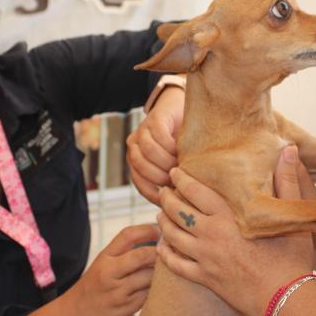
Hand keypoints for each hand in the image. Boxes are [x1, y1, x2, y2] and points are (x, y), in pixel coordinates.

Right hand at [67, 224, 158, 315]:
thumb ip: (125, 250)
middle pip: (141, 255)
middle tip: (168, 250)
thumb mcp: (104, 262)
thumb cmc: (97, 283)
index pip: (127, 235)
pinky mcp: (126, 309)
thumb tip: (156, 236)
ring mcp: (118, 292)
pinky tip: (159, 285)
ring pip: (149, 276)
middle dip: (158, 252)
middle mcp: (109, 273)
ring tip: (167, 266)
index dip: (146, 229)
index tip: (159, 230)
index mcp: (105, 256)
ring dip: (161, 271)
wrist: (77, 312)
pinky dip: (156, 288)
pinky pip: (148, 294)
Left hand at [126, 86, 183, 204]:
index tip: (168, 201)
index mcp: (136, 159)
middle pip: (140, 166)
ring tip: (181, 165)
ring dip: (166, 161)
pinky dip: (170, 145)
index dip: (152, 193)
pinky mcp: (154, 118)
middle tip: (178, 180)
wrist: (181, 109)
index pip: (138, 182)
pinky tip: (181, 149)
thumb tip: (176, 207)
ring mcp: (142, 130)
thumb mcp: (174, 163)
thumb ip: (170, 180)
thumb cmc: (181, 143)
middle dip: (160, 176)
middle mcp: (134, 145)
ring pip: (148, 151)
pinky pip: (159, 136)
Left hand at [156, 146, 313, 315]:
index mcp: (227, 217)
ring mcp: (205, 258)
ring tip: (159, 214)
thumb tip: (289, 150)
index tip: (173, 171)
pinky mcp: (205, 278)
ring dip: (162, 223)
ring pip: (172, 236)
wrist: (288, 301)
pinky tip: (162, 248)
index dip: (181, 179)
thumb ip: (287, 181)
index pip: (195, 191)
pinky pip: (177, 266)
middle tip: (161, 190)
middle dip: (165, 198)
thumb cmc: (291, 258)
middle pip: (177, 211)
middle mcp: (211, 235)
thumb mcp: (291, 216)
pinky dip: (166, 255)